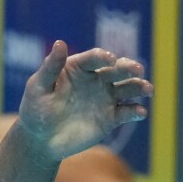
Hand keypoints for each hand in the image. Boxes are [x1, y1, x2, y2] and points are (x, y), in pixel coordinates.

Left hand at [18, 41, 151, 161]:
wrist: (40, 139)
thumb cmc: (35, 109)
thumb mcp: (38, 87)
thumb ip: (50, 67)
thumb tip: (59, 42)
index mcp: (78, 68)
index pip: (94, 58)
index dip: (103, 57)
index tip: (110, 60)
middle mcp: (96, 79)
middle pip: (117, 69)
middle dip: (129, 67)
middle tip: (137, 70)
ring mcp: (106, 97)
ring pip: (129, 88)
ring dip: (140, 87)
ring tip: (147, 90)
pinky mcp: (111, 117)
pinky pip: (128, 112)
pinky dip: (136, 111)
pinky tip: (139, 112)